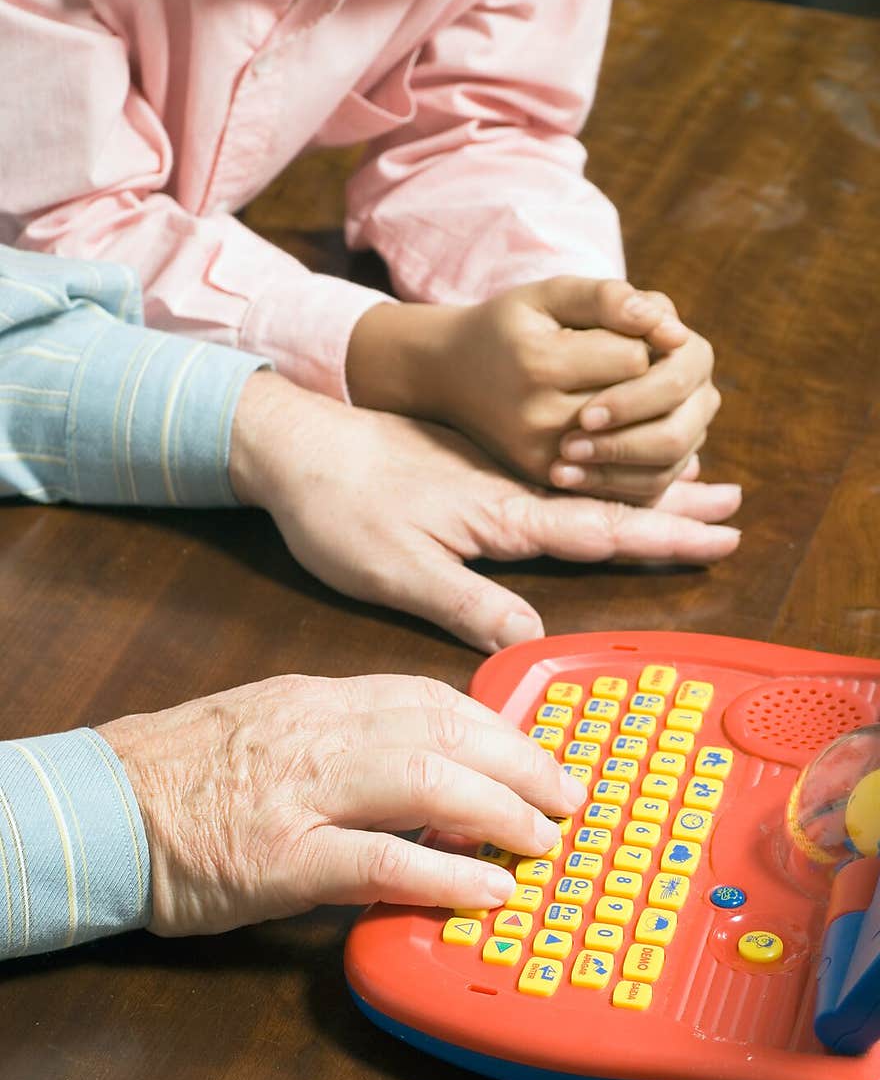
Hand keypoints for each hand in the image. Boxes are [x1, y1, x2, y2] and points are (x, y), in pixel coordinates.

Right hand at [96, 673, 584, 935]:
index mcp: (318, 698)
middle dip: (520, 761)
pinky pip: (381, 860)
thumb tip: (420, 761)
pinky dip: (445, 873)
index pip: (428, 697)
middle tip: (566, 795)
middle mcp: (319, 732)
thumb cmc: (183, 769)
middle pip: (444, 729)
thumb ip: (342, 734)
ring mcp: (302, 793)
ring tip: (543, 839)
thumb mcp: (270, 722)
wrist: (101, 804)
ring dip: (499, 809)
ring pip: (425, 779)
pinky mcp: (283, 859)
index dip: (494, 724)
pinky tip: (486, 890)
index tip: (533, 750)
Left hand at [230, 372, 740, 652]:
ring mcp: (486, 471)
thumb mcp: (398, 570)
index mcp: (502, 510)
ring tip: (688, 485)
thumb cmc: (339, 505)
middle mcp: (506, 485)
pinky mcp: (462, 467)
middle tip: (731, 504)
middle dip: (672, 504)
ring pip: (580, 483)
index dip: (664, 537)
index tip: (721, 536)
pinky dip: (589, 480)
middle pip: (607, 494)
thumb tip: (535, 638)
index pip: (601, 527)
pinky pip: (547, 478)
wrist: (290, 441)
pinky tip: (591, 484)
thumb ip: (469, 604)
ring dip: (638, 486)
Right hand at [346, 277, 717, 499]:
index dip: (647, 341)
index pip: (636, 359)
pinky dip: (647, 459)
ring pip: (644, 452)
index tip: (631, 333)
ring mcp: (543, 457)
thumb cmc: (509, 328)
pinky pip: (626, 484)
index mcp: (539, 364)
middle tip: (648, 364)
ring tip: (647, 398)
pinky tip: (640, 431)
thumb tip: (672, 327)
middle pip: (642, 407)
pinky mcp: (549, 480)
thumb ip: (609, 299)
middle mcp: (539, 419)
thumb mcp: (549, 295)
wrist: (451, 377)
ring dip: (659, 421)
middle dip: (658, 381)